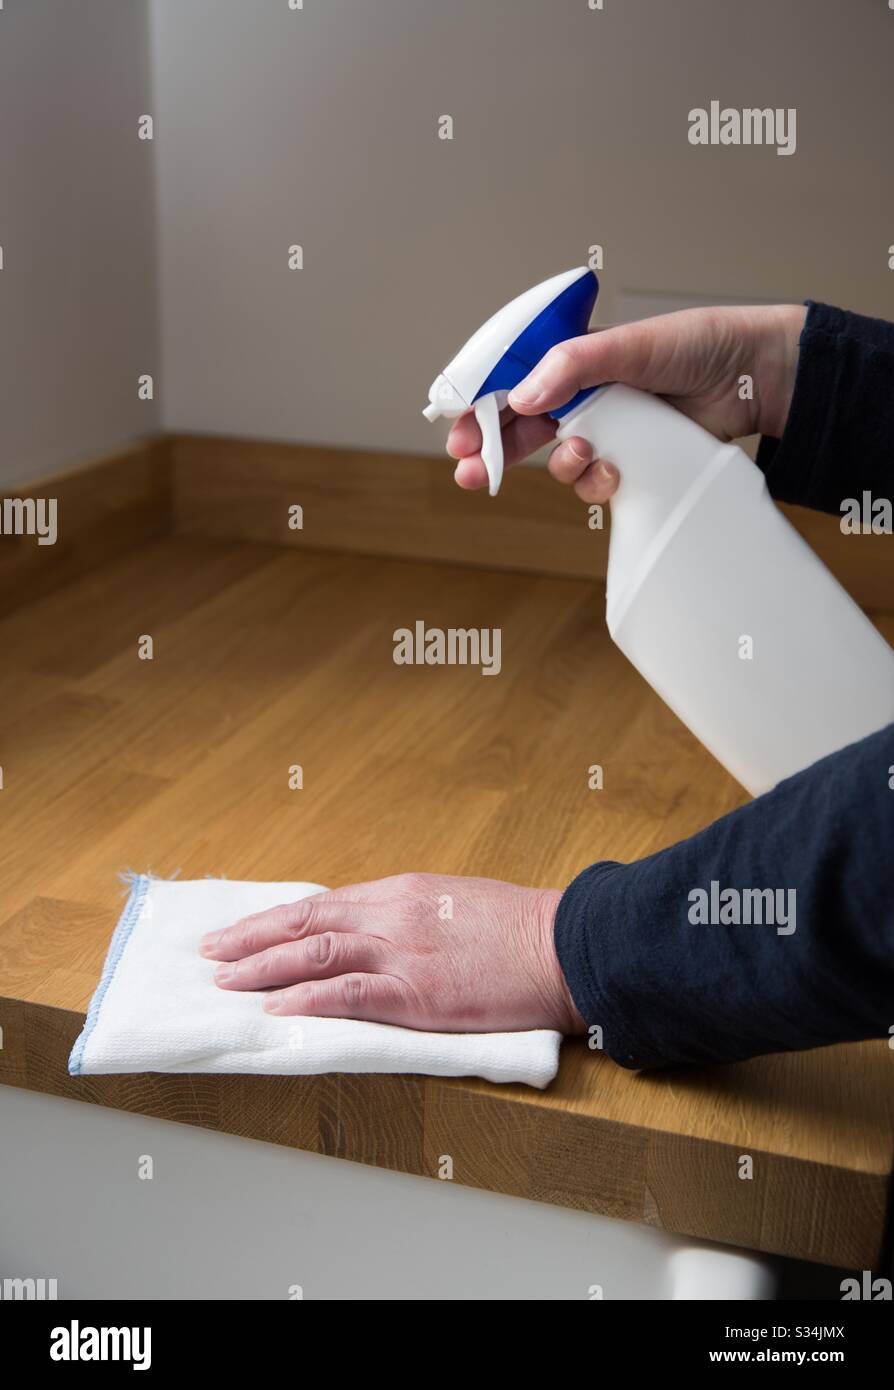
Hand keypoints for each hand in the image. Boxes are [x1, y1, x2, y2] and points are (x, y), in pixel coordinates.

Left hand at [200, 873, 584, 1034]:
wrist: (562, 945)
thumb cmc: (515, 928)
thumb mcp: (451, 902)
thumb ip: (406, 914)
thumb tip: (367, 930)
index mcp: (399, 892)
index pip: (320, 904)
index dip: (272, 921)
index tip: (238, 932)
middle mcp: (391, 916)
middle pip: (304, 923)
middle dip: (251, 940)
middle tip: (210, 954)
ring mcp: (403, 954)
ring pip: (315, 954)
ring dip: (263, 968)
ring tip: (225, 982)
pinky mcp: (419, 995)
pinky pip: (350, 995)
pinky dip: (308, 1000)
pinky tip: (278, 1009)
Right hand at [447, 303, 805, 502]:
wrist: (754, 378)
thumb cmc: (696, 345)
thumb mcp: (629, 345)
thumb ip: (572, 366)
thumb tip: (523, 397)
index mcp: (572, 358)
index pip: (512, 381)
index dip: (480, 407)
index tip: (457, 431)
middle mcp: (582, 395)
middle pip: (520, 428)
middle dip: (491, 451)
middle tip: (468, 472)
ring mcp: (605, 430)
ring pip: (556, 460)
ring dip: (559, 465)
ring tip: (582, 453)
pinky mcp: (628, 461)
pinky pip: (593, 482)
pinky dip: (596, 482)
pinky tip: (614, 470)